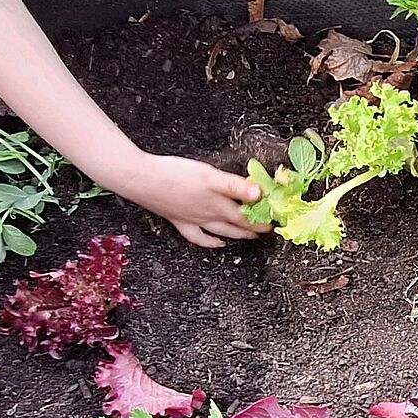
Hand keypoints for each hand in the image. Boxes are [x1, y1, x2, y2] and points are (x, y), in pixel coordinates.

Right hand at [98, 151, 269, 247]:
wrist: (142, 180)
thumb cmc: (175, 175)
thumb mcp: (211, 176)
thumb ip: (236, 186)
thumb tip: (259, 194)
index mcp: (218, 205)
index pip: (247, 216)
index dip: (262, 219)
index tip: (275, 221)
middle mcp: (208, 216)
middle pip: (236, 226)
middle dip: (253, 229)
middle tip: (266, 231)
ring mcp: (193, 220)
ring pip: (220, 232)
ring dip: (236, 235)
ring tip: (248, 237)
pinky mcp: (178, 219)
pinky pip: (197, 236)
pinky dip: (209, 241)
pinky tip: (215, 241)